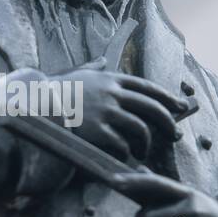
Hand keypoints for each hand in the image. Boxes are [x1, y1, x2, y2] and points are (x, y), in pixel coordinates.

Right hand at [53, 58, 188, 161]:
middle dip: (168, 123)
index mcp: (111, 79)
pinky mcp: (97, 131)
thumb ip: (94, 68)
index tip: (181, 106)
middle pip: (152, 108)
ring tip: (143, 152)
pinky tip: (127, 157)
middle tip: (174, 135)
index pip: (148, 88)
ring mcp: (106, 112)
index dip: (168, 98)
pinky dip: (128, 153)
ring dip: (146, 143)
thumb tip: (102, 60)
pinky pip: (122, 144)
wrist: (36, 105)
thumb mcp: (77, 73)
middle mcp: (113, 94)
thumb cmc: (56, 90)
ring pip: (141, 129)